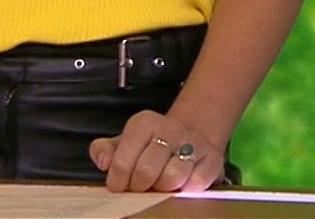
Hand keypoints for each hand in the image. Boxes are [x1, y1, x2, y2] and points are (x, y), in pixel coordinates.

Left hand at [89, 110, 225, 192]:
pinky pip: (195, 185)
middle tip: (141, 187)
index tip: (122, 185)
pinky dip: (185, 191)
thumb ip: (104, 150)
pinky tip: (180, 185)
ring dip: (163, 189)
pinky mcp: (212, 160)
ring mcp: (193, 143)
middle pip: (146, 172)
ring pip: (172, 178)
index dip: (118, 182)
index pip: (121, 163)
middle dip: (140, 187)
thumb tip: (103, 161)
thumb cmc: (151, 145)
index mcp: (144, 123)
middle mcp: (170, 129)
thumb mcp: (124, 142)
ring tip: (160, 186)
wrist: (191, 134)